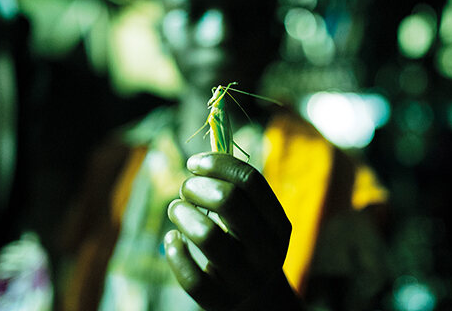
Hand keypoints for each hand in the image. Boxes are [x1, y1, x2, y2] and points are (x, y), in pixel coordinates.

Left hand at [164, 152, 302, 309]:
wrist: (257, 302)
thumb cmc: (247, 245)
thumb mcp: (256, 220)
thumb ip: (237, 190)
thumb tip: (204, 155)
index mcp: (279, 224)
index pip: (250, 180)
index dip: (216, 164)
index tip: (194, 164)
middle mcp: (267, 251)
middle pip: (228, 201)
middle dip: (197, 186)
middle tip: (186, 189)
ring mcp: (245, 278)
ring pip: (207, 235)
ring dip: (181, 213)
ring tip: (176, 209)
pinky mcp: (220, 300)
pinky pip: (190, 275)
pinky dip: (174, 250)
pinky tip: (172, 240)